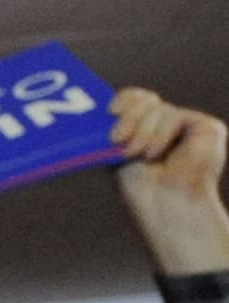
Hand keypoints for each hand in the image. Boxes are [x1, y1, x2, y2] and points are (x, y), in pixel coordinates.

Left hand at [110, 87, 228, 278]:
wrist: (164, 204)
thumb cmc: (141, 187)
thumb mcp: (119, 151)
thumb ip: (115, 128)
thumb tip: (94, 108)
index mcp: (147, 126)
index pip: (137, 98)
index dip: (125, 99)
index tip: (110, 110)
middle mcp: (168, 122)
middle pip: (145, 99)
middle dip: (128, 117)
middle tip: (116, 139)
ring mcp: (188, 124)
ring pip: (158, 108)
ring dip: (142, 132)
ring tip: (136, 154)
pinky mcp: (207, 128)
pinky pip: (175, 116)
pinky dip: (160, 134)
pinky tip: (155, 153)